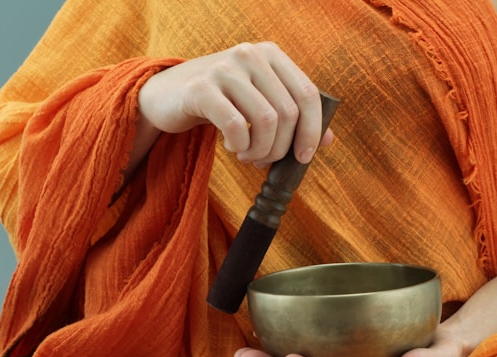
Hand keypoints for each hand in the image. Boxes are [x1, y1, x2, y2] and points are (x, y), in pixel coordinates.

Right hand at [138, 42, 332, 166]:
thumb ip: (292, 116)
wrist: (168, 95)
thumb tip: (328, 140)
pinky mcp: (202, 88)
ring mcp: (226, 68)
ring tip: (247, 156)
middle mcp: (251, 55)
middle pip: (287, 113)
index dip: (312, 131)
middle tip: (263, 161)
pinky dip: (239, 146)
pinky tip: (232, 146)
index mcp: (272, 55)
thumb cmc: (221, 102)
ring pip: (266, 122)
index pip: (308, 94)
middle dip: (279, 149)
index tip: (304, 157)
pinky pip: (236, 126)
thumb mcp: (258, 102)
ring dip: (259, 151)